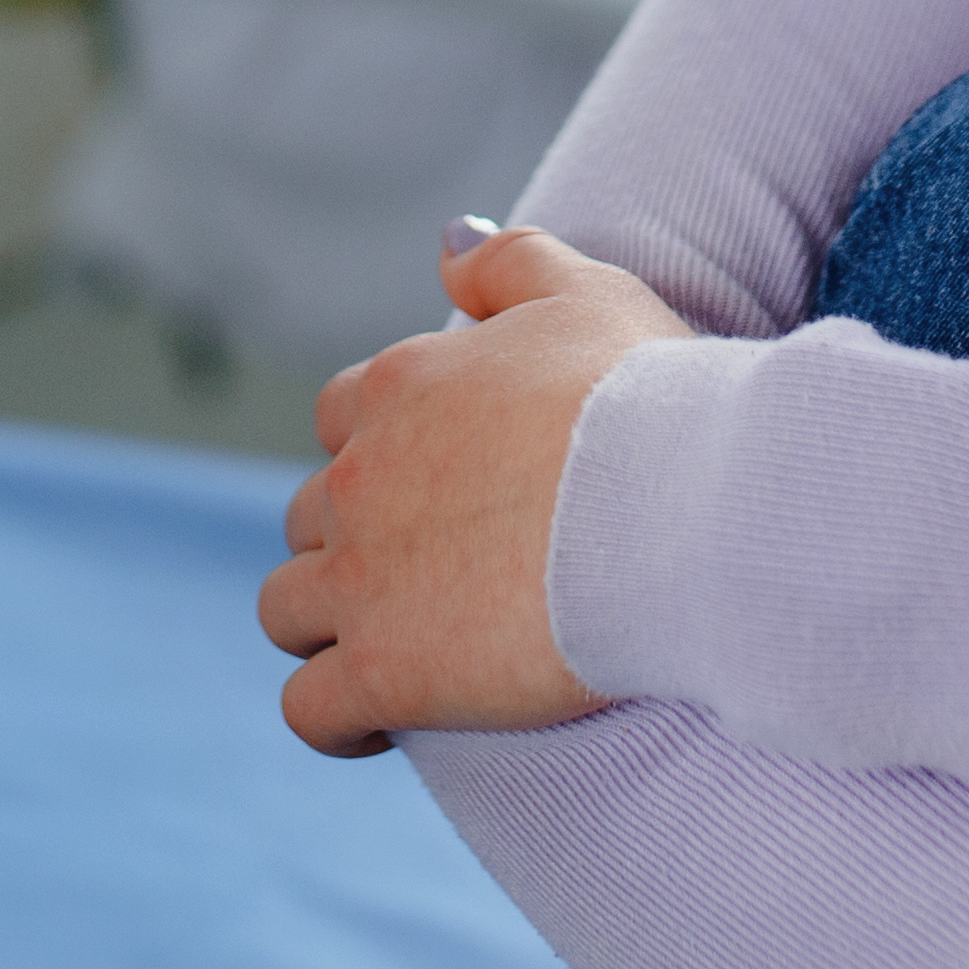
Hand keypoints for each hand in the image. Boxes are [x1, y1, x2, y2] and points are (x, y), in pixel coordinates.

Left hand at [256, 225, 693, 757]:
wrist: (682, 505)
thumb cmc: (648, 397)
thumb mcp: (586, 291)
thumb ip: (508, 263)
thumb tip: (447, 245)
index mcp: (401, 388)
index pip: (342, 417)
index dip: (381, 453)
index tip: (438, 488)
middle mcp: (362, 478)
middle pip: (308, 515)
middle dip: (353, 542)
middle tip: (434, 575)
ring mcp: (363, 578)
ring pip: (286, 611)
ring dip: (327, 628)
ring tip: (400, 649)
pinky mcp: (385, 670)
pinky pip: (309, 709)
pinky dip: (334, 719)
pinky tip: (384, 724)